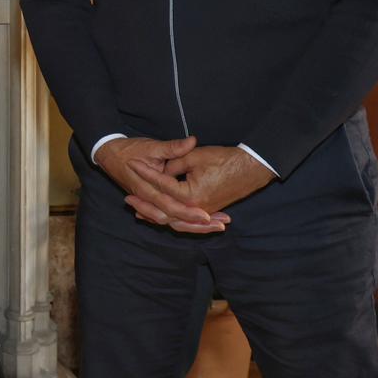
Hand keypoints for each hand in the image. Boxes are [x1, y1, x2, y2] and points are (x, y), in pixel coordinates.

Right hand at [96, 136, 228, 233]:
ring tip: (214, 227)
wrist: (108, 154)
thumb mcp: (151, 146)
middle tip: (219, 227)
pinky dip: (182, 221)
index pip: (171, 206)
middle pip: (174, 220)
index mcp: (147, 189)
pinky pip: (166, 217)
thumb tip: (192, 141)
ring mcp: (148, 202)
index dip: (190, 212)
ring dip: (192, 226)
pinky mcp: (150, 202)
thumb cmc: (129, 150)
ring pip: (171, 222)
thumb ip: (173, 147)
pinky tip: (198, 224)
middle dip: (197, 226)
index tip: (208, 216)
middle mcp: (148, 200)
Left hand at [129, 145, 273, 226]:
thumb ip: (174, 163)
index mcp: (191, 195)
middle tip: (126, 200)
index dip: (146, 173)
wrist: (251, 167)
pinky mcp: (206, 210)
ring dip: (155, 216)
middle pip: (164, 211)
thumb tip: (159, 172)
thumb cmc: (224, 159)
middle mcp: (196, 209)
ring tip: (137, 212)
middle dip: (144, 206)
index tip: (132, 164)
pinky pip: (184, 220)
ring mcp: (202, 212)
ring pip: (173, 220)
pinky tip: (157, 216)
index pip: (162, 185)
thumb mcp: (195, 156)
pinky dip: (170, 219)